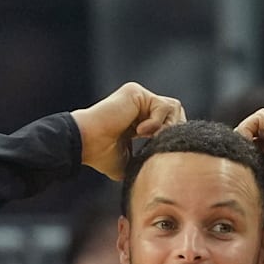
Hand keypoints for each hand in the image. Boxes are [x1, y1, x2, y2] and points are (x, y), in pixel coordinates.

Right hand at [71, 82, 186, 179]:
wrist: (87, 144)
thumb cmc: (102, 155)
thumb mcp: (132, 162)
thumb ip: (148, 158)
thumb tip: (165, 170)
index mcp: (140, 120)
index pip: (169, 122)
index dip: (173, 137)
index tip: (163, 151)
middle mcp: (140, 105)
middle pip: (176, 112)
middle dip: (175, 130)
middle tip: (160, 144)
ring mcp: (138, 97)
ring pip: (173, 107)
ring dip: (168, 126)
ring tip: (152, 138)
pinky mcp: (135, 92)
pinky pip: (162, 106)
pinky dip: (156, 122)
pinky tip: (140, 131)